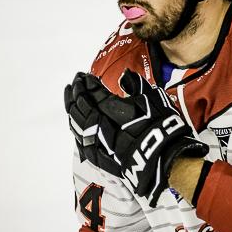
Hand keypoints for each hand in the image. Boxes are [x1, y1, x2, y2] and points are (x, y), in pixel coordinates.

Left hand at [65, 70, 207, 205]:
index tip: (84, 76)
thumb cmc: (159, 125)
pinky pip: (80, 139)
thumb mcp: (152, 98)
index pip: (92, 91)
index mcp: (111, 107)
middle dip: (76, 91)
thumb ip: (135, 85)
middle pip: (80, 104)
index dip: (86, 82)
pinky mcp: (98, 155)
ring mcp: (96, 140)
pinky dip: (76, 128)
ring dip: (71, 108)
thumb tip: (125, 75)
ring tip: (70, 98)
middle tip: (75, 82)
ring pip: (77, 122)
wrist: (162, 156)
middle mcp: (100, 122)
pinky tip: (74, 123)